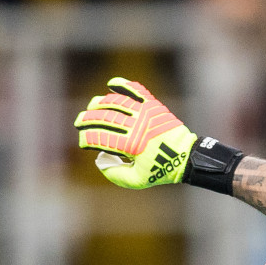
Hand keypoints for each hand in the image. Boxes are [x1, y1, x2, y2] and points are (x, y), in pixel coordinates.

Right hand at [74, 77, 198, 188]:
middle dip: (88, 119)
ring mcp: (145, 112)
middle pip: (105, 117)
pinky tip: (111, 84)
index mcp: (132, 144)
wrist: (185, 156)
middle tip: (79, 121)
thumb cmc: (161, 170)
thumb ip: (115, 174)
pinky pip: (136, 90)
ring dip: (100, 103)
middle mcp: (137, 125)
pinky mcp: (153, 105)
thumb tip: (99, 160)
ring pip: (116, 102)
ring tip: (91, 107)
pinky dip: (123, 85)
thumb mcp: (137, 180)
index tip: (82, 141)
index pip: (102, 137)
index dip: (88, 138)